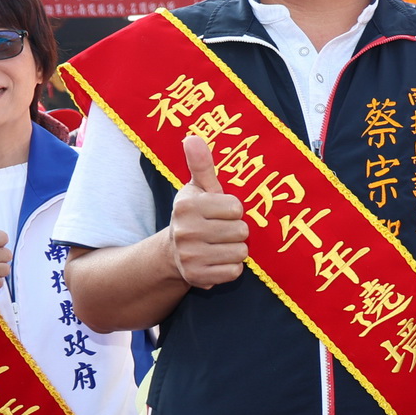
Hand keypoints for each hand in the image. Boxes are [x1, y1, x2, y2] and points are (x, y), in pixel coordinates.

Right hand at [169, 134, 249, 288]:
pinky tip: (218, 260)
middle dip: (237, 231)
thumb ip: (201, 164)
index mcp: (187, 205)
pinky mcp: (197, 277)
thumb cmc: (195, 214)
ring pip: (240, 252)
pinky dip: (231, 268)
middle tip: (222, 231)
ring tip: (220, 245)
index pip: (236, 207)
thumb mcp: (197, 188)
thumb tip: (192, 137)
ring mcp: (190, 256)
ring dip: (236, 250)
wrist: (174, 252)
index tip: (221, 212)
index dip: (234, 210)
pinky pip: (234, 271)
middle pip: (241, 231)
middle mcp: (185, 231)